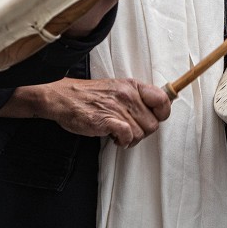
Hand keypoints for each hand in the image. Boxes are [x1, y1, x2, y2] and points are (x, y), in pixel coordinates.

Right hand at [39, 77, 170, 147]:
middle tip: (129, 130)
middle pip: (153, 124)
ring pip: (140, 134)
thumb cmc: (90, 95)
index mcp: (133, 86)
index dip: (162, 114)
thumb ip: (137, 97)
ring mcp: (117, 107)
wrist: (63, 98)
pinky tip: (115, 138)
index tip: (154, 119)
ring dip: (130, 139)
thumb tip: (159, 109)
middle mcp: (128, 95)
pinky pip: (128, 135)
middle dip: (142, 132)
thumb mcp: (118, 88)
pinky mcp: (106, 120)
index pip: (164, 100)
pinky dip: (123, 141)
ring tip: (118, 133)